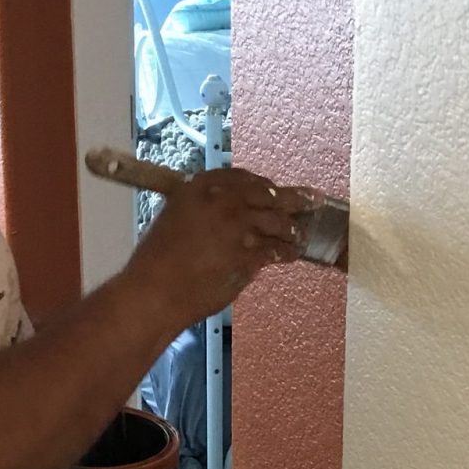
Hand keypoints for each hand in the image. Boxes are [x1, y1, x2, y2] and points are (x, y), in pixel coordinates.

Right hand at [126, 165, 311, 327]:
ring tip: (300, 234)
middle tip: (312, 200)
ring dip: (292, 229)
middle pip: (269, 195)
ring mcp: (240, 228)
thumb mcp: (174, 217)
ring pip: (278, 223)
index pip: (244, 178)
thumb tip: (227, 210)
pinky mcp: (249, 255)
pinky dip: (287, 252)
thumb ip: (203, 208)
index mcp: (202, 188)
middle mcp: (224, 202)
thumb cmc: (157, 259)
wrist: (156, 290)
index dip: (264, 184)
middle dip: (294, 198)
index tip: (274, 188)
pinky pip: (276, 251)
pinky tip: (291, 254)